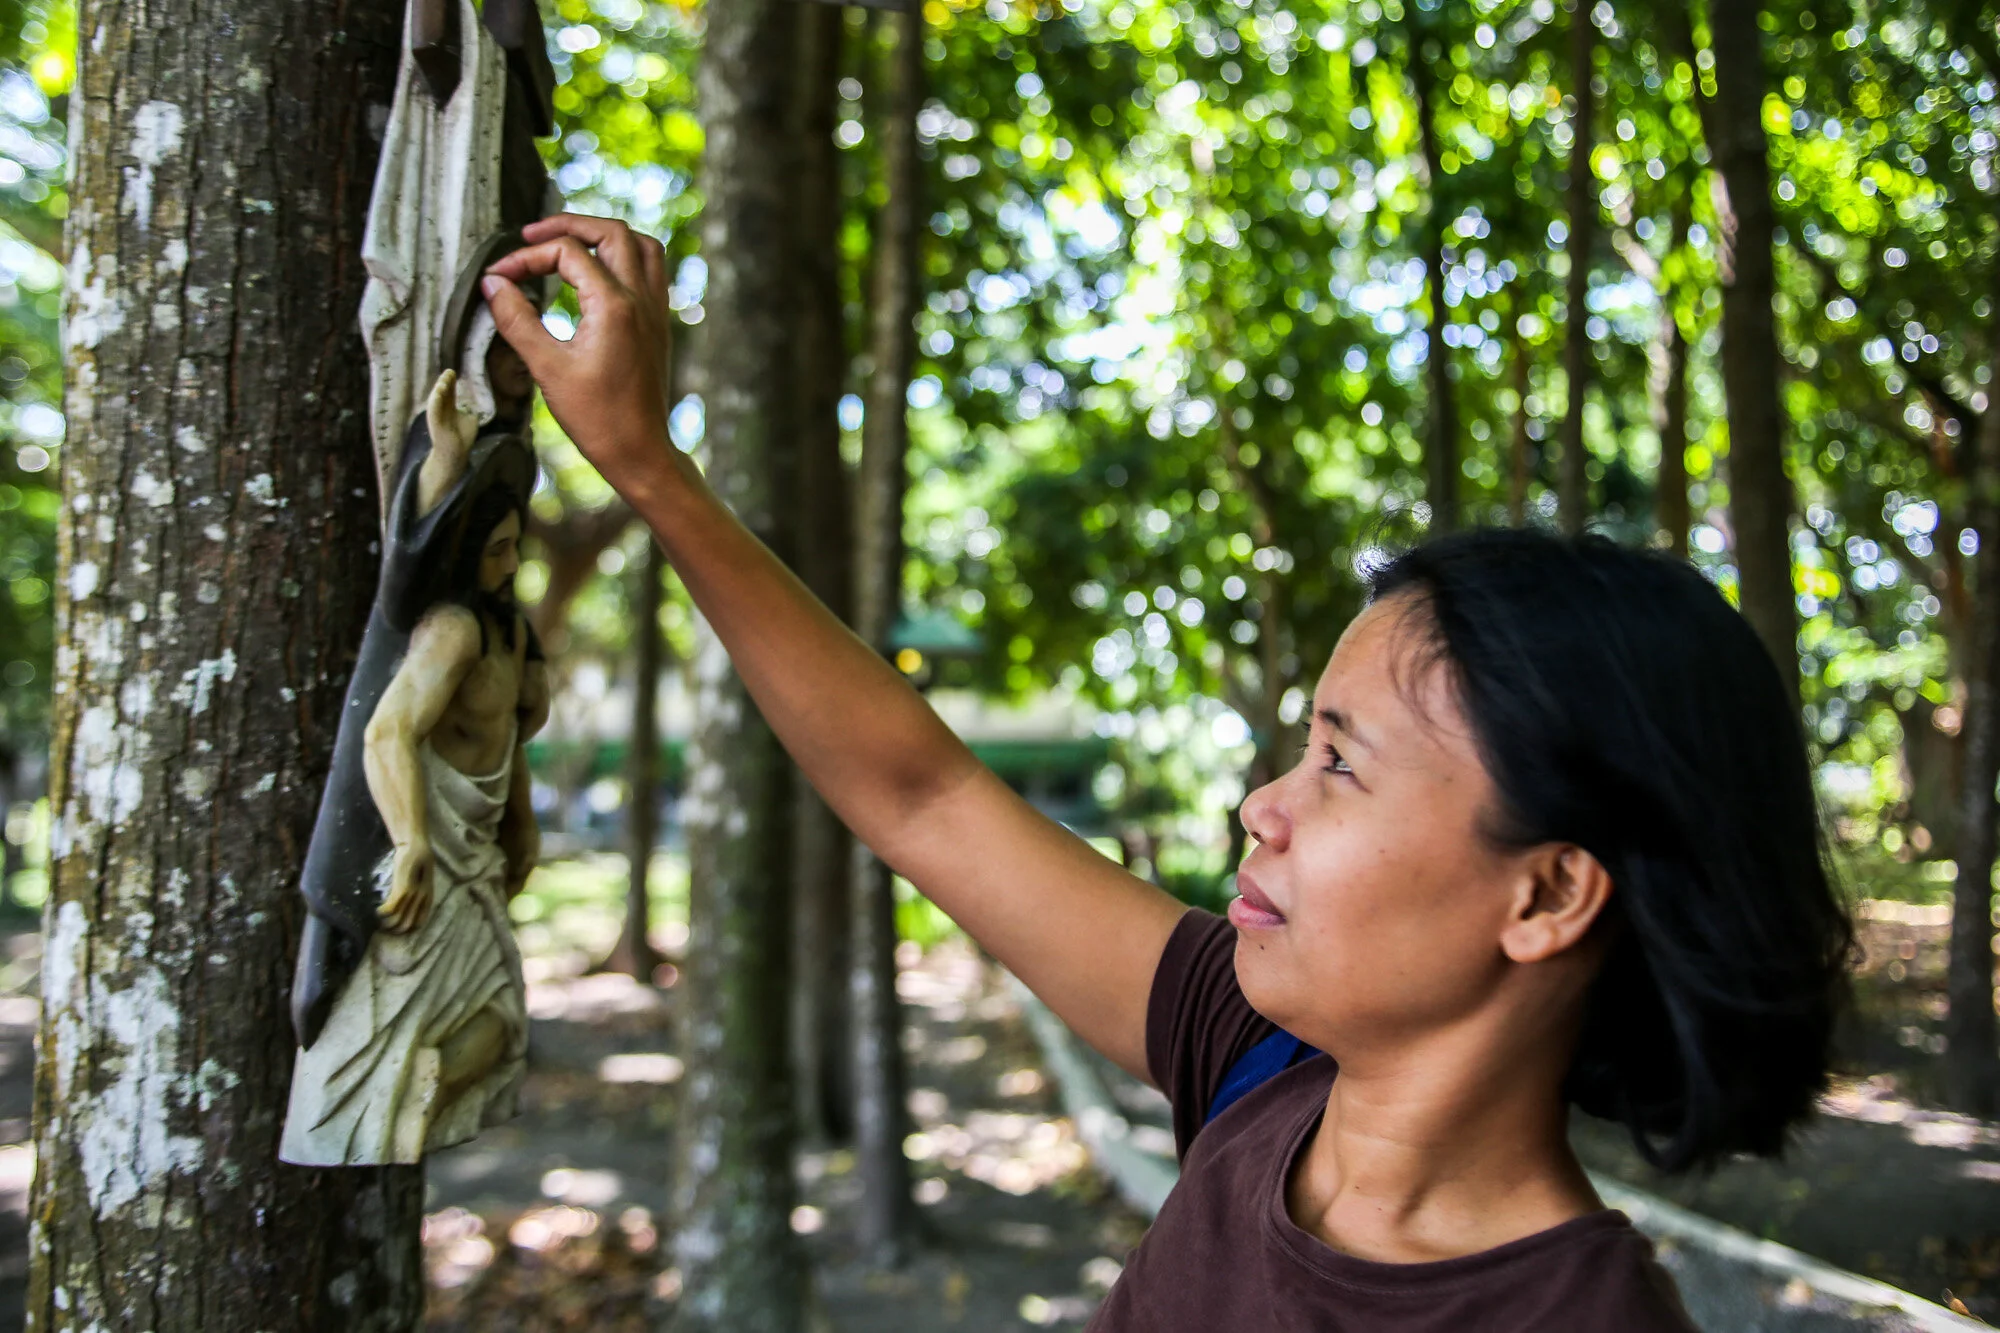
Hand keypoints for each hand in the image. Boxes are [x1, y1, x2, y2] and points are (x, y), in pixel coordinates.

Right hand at [379, 839, 435, 933]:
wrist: (416, 847)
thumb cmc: (418, 862)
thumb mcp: (422, 880)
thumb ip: (417, 892)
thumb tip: (407, 904)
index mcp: (428, 898)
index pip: (420, 922)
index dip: (408, 930)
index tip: (398, 930)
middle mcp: (421, 899)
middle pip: (408, 925)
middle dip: (395, 931)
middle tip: (384, 930)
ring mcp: (412, 896)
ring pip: (398, 921)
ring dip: (387, 925)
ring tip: (379, 923)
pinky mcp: (402, 890)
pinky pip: (390, 909)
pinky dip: (382, 913)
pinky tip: (378, 910)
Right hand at [426, 369, 477, 458]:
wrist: (457, 453)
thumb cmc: (463, 438)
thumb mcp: (471, 419)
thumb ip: (471, 410)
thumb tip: (472, 404)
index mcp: (449, 407)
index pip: (449, 391)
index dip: (450, 382)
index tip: (452, 372)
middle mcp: (441, 409)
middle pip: (442, 392)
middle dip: (445, 382)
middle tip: (449, 372)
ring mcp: (437, 415)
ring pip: (435, 400)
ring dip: (438, 390)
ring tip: (443, 382)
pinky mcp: (434, 423)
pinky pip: (433, 411)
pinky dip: (435, 402)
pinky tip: (438, 393)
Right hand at [480, 214, 680, 502]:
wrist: (639, 451)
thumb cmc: (596, 418)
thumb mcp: (546, 368)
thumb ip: (516, 319)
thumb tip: (492, 283)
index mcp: (614, 306)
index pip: (567, 253)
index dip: (527, 257)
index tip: (500, 276)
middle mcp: (642, 300)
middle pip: (612, 232)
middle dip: (569, 225)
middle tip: (533, 235)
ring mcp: (656, 311)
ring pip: (642, 245)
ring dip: (604, 235)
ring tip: (568, 242)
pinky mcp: (659, 325)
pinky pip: (651, 271)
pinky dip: (625, 257)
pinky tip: (598, 272)